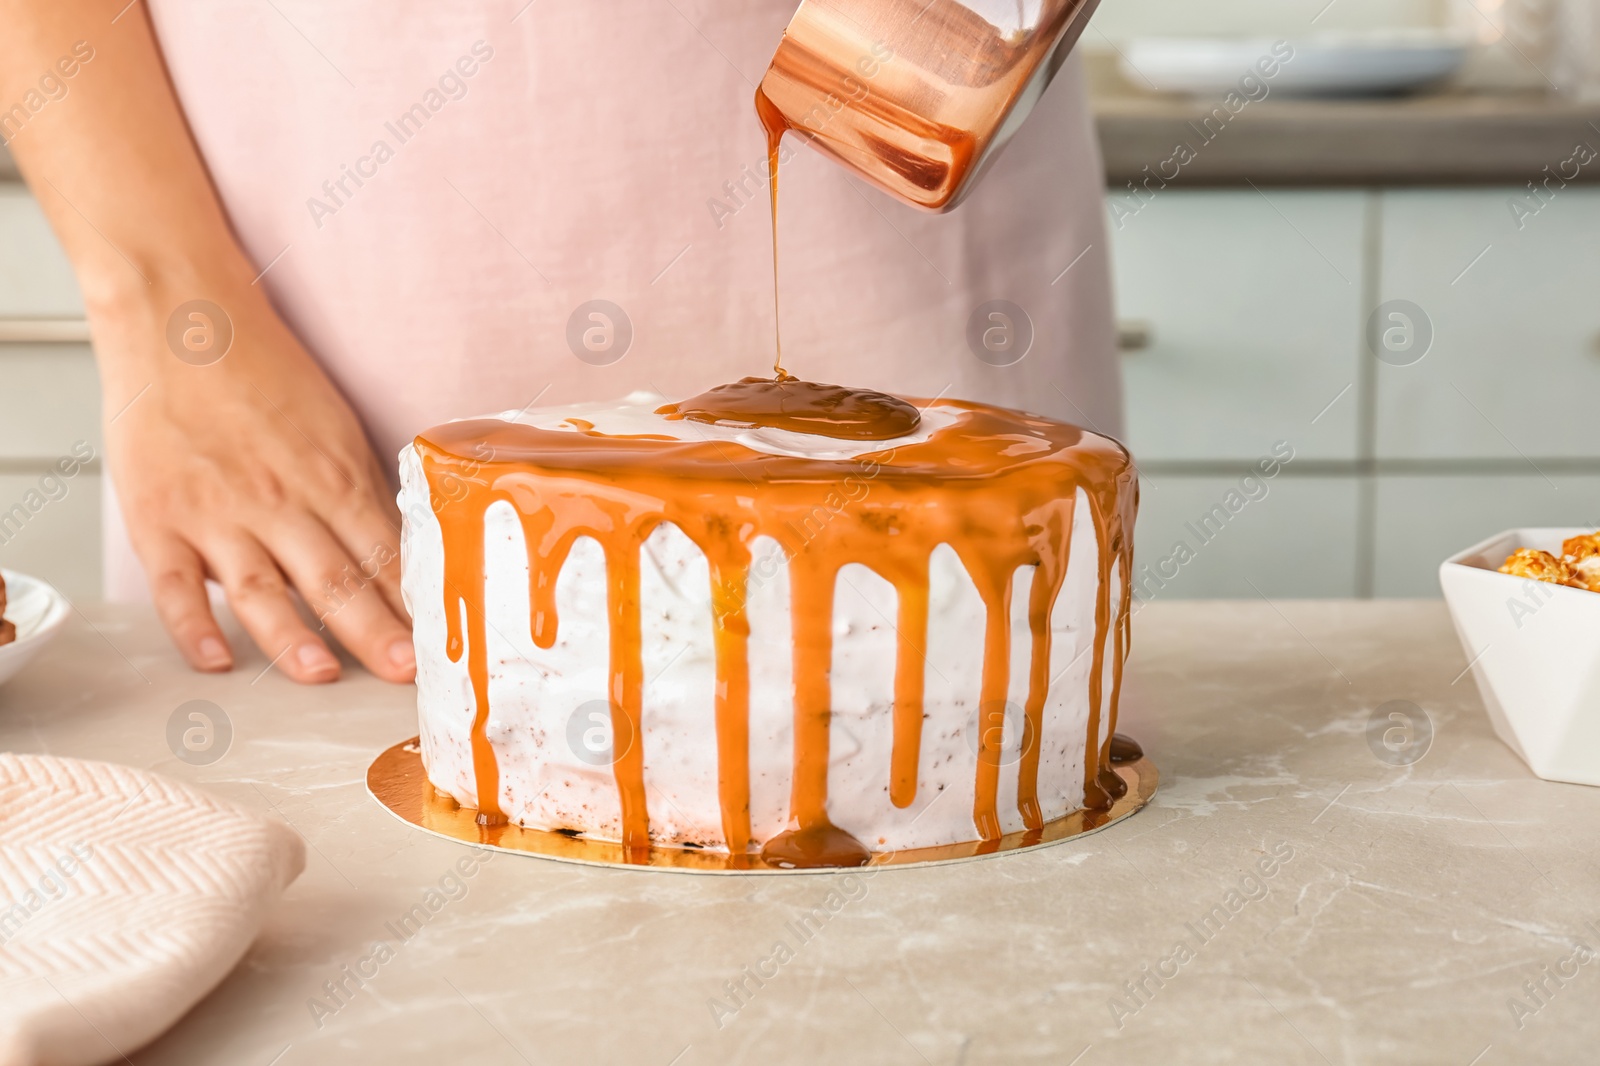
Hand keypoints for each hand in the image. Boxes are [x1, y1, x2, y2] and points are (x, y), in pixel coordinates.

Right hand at [97, 276, 413, 683]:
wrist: (179, 317)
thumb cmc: (261, 370)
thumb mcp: (334, 424)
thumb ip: (359, 491)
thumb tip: (399, 550)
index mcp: (331, 476)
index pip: (384, 554)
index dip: (413, 604)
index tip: (440, 645)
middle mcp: (278, 500)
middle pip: (335, 578)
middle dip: (375, 631)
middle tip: (406, 674)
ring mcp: (216, 513)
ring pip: (261, 589)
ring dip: (294, 638)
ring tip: (325, 676)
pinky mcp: (159, 520)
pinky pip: (176, 586)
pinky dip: (193, 628)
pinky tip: (217, 662)